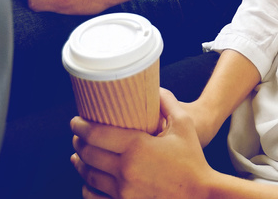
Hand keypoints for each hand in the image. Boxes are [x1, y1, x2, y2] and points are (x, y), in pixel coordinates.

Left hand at [71, 89, 214, 198]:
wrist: (202, 196)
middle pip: (89, 154)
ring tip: (77, 157)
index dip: (80, 126)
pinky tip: (87, 182)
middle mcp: (125, 170)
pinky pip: (96, 198)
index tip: (75, 121)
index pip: (96, 134)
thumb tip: (154, 88)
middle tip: (77, 135)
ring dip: (80, 164)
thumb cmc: (194, 160)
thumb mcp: (184, 125)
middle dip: (78, 143)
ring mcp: (123, 192)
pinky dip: (87, 189)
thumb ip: (168, 103)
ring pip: (89, 177)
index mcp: (137, 147)